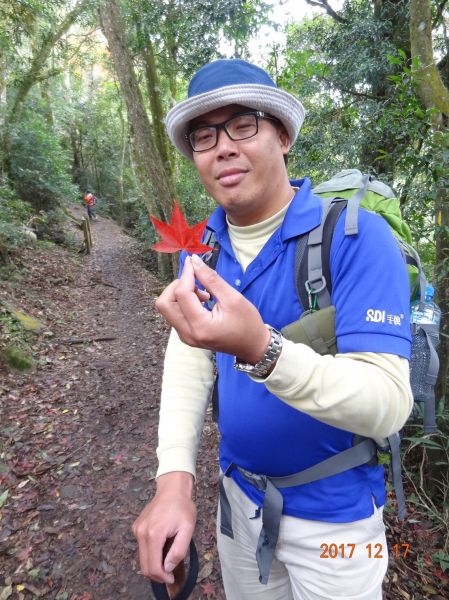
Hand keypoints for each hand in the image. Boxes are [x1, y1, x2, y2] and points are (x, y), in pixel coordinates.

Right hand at [132, 472, 195, 584]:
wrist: (172, 489)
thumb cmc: (182, 507)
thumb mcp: (187, 529)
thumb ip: (178, 551)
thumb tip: (167, 568)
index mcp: (154, 534)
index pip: (153, 566)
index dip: (162, 577)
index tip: (171, 578)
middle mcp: (141, 532)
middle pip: (144, 565)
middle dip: (157, 574)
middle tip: (170, 572)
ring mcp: (137, 529)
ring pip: (142, 557)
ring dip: (153, 563)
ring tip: (167, 556)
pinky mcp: (136, 527)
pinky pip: (141, 547)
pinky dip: (150, 552)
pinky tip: (162, 545)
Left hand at [155, 255, 270, 363]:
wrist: (252, 346)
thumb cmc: (248, 323)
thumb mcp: (233, 298)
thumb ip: (211, 279)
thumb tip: (194, 260)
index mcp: (200, 326)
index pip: (181, 294)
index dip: (186, 274)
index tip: (193, 262)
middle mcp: (187, 334)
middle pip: (164, 303)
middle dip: (177, 285)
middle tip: (197, 282)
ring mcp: (185, 337)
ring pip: (167, 308)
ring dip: (180, 295)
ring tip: (204, 295)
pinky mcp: (185, 335)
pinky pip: (174, 314)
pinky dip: (183, 303)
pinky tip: (201, 302)